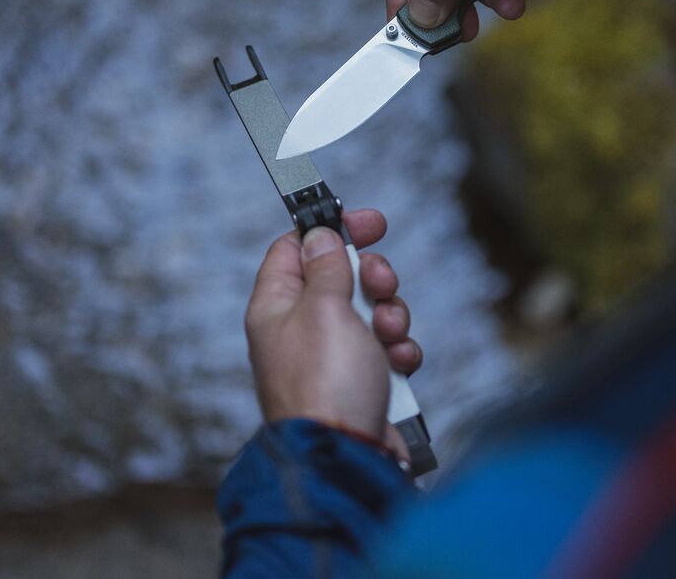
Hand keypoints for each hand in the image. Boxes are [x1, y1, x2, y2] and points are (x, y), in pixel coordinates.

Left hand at [245, 209, 422, 446]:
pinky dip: (398, 351)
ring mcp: (334, 356)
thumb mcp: (324, 308)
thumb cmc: (325, 383)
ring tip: (389, 336)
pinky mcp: (362, 380)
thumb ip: (326, 267)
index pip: (295, 250)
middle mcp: (302, 329)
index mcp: (277, 306)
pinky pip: (387, 349)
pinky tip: (397, 363)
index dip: (331, 230)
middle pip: (342, 278)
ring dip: (391, 315)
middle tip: (380, 284)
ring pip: (372, 312)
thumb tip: (318, 235)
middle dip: (372, 277)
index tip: (368, 222)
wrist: (344, 454)